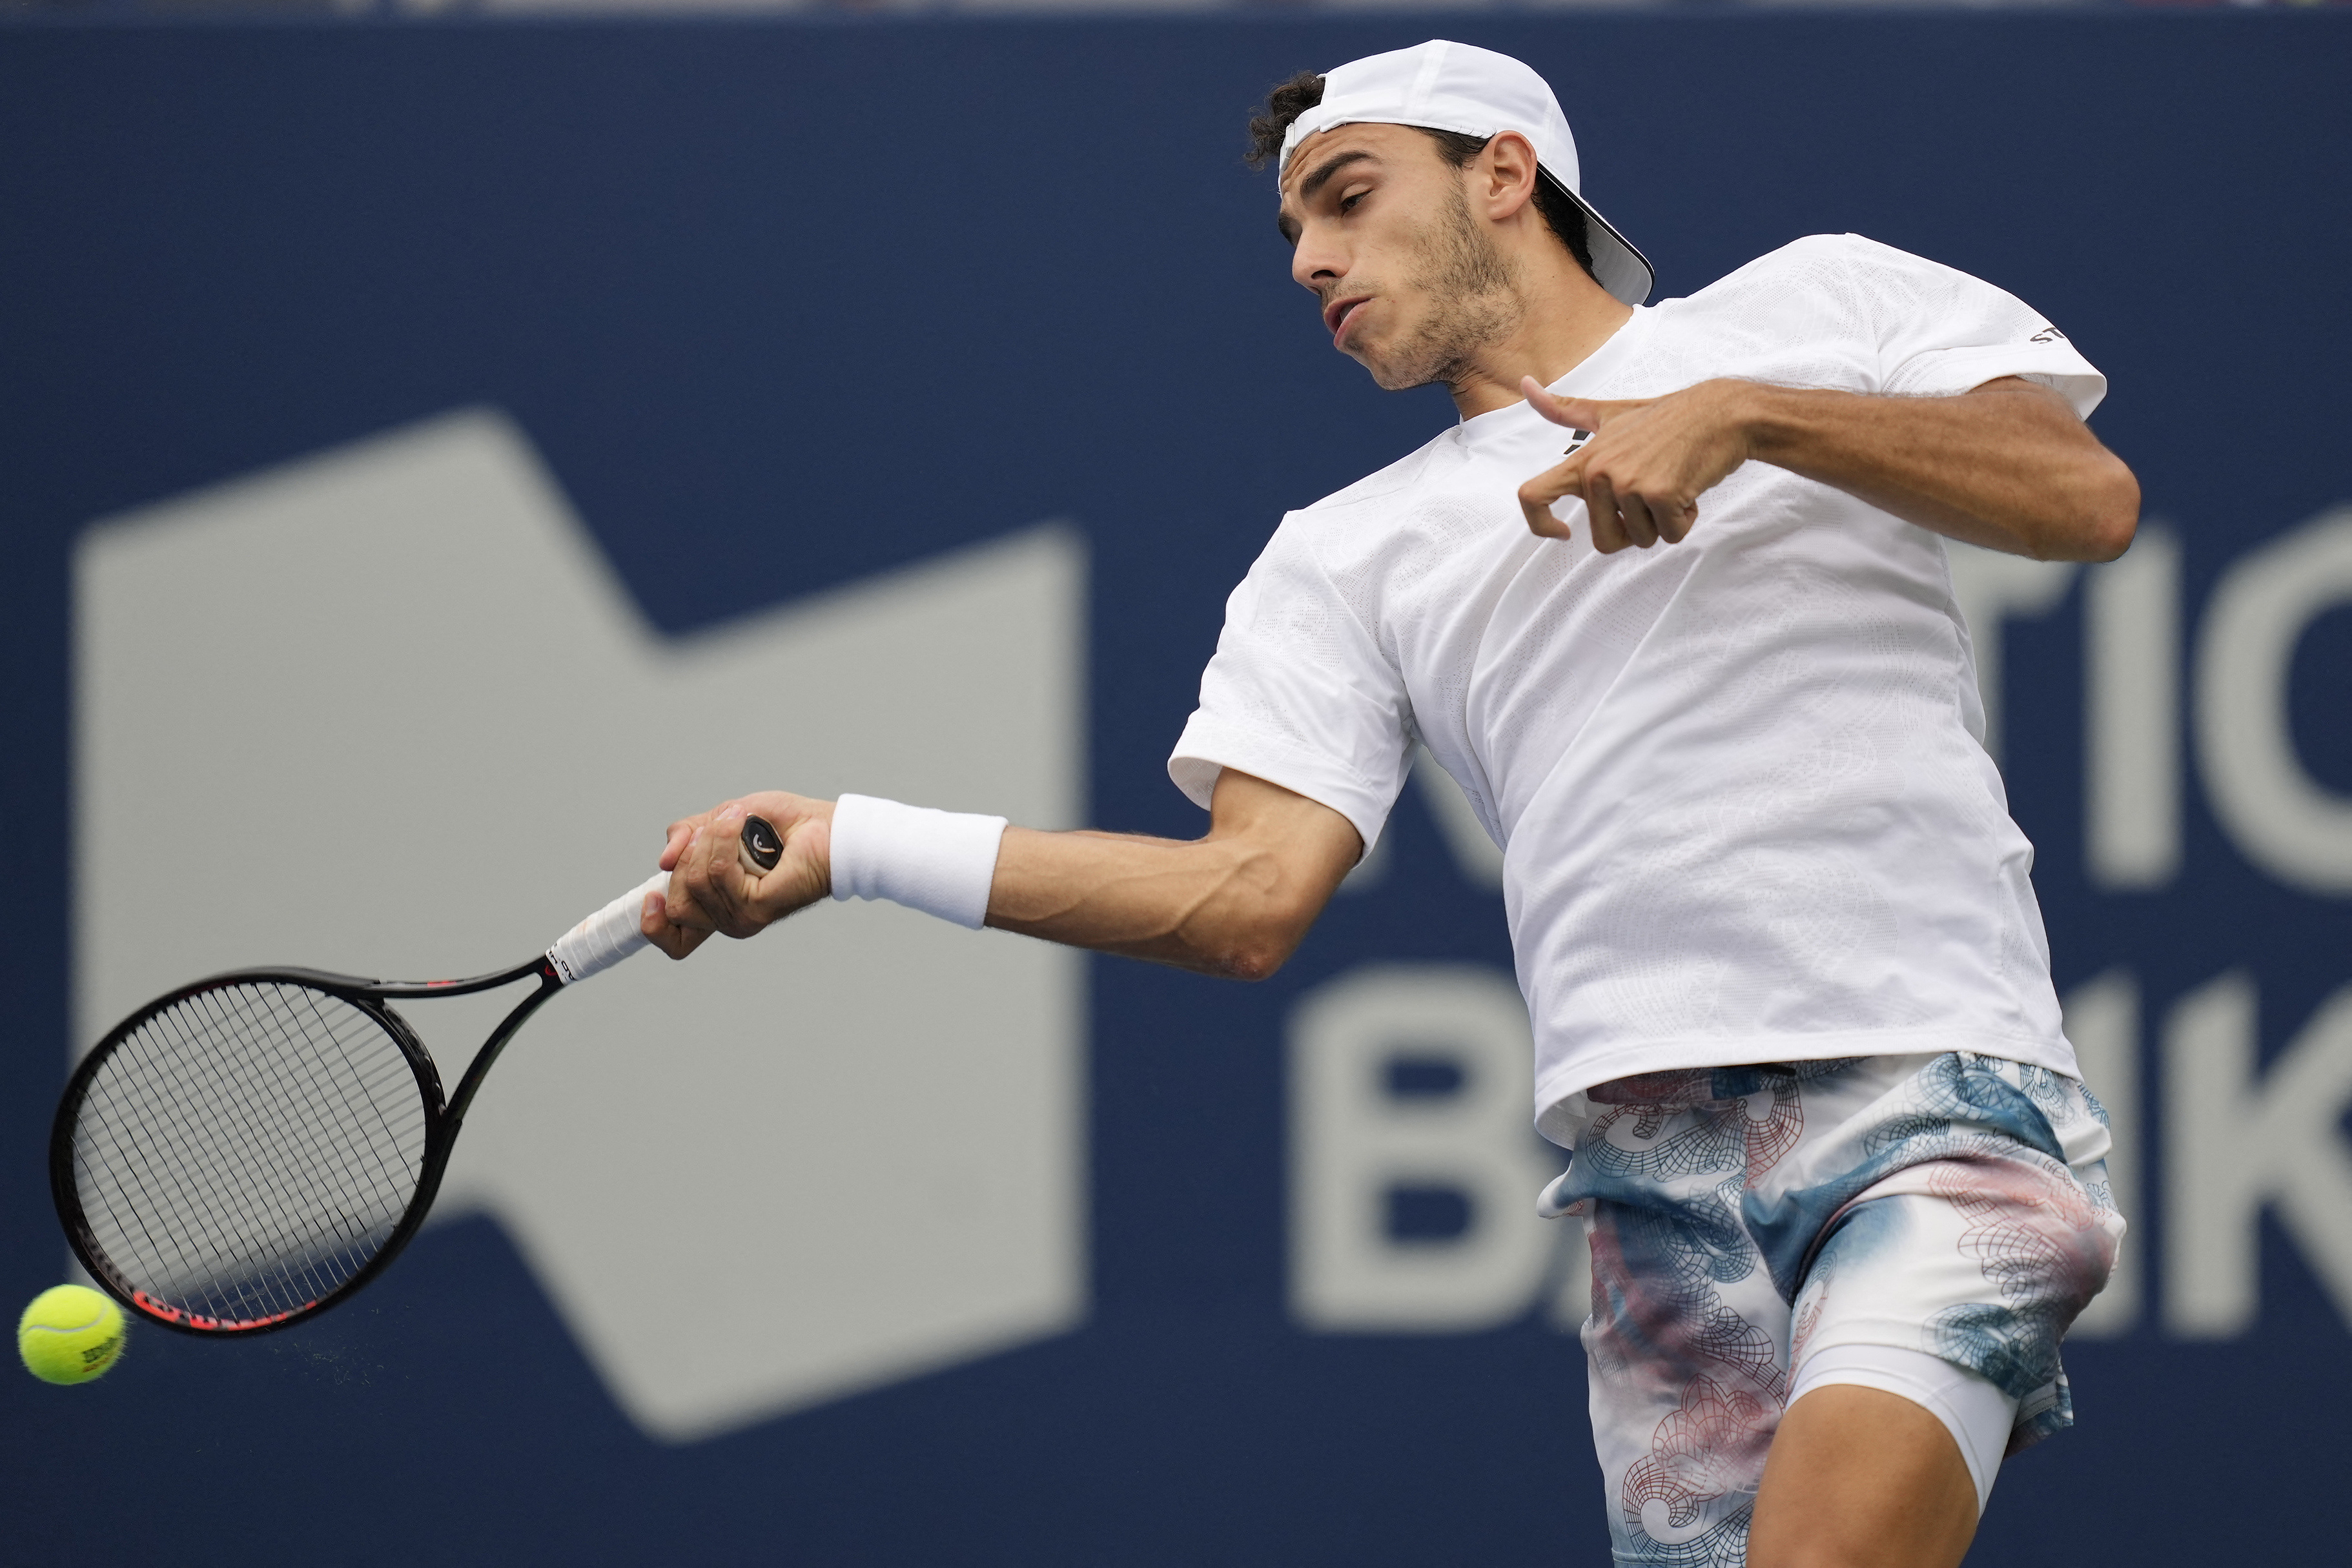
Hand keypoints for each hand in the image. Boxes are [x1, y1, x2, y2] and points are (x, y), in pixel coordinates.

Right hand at [639, 791, 834, 958]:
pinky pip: (718, 873)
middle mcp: (727, 919)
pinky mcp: (757, 908)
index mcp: (716, 906)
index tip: (652, 897)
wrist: (826, 828)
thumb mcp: (719, 821)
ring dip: (709, 839)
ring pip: (695, 882)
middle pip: (676, 903)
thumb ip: (686, 837)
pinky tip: (741, 823)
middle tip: (716, 828)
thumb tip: (662, 862)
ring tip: (736, 820)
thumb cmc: (783, 826)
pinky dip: (723, 840)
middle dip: (687, 858)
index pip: (674, 941)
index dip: (652, 924)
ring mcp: (742, 918)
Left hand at [1514, 377, 1756, 551]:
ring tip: (1672, 483)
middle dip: (1635, 529)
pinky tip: (1689, 488)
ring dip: (1663, 522)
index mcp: (1584, 459)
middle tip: (1653, 493)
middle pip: (1604, 540)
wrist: (1720, 412)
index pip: (1532, 495)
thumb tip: (1524, 385)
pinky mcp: (1660, 494)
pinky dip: (1685, 520)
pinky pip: (1670, 535)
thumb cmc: (1665, 418)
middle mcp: (1599, 473)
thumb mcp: (1608, 414)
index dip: (1540, 525)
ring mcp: (1628, 483)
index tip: (1563, 533)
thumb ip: (1566, 410)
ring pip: (1641, 540)